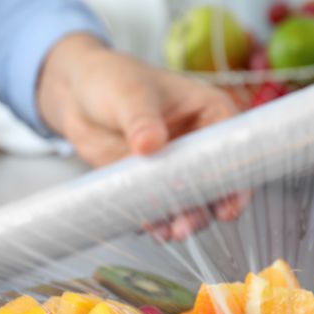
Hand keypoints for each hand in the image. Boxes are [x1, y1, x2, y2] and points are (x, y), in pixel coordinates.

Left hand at [38, 34, 249, 239]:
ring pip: (190, 202)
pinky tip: (147, 227)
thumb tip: (150, 144)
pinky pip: (160, 209)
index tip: (227, 206)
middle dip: (205, 210)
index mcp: (210, 113)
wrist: (77, 95)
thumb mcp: (129, 94)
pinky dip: (156, 222)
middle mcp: (199, 146)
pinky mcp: (152, 186)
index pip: (234, 148)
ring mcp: (176, 169)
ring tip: (166, 233)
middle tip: (185, 226)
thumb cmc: (112, 80)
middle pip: (216, 184)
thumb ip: (141, 120)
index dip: (236, 178)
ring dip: (182, 221)